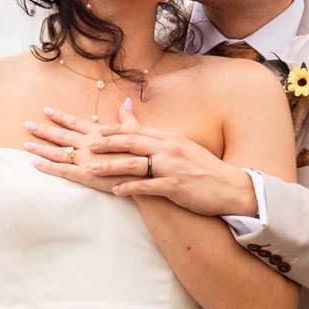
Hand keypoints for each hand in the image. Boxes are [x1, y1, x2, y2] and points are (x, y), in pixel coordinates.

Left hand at [23, 97, 260, 218]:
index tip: (78, 124)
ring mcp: (170, 166)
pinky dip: (132, 188)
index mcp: (163, 137)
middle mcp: (165, 147)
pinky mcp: (176, 185)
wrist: (230, 187)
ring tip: (90, 168)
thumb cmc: (200, 169)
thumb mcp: (177, 146)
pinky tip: (116, 192)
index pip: (128, 129)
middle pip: (126, 140)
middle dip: (98, 140)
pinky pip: (150, 186)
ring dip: (111, 165)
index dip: (102, 127)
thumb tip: (130, 116)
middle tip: (78, 142)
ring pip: (135, 163)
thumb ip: (152, 134)